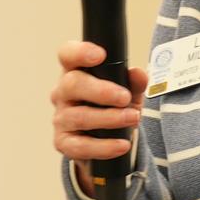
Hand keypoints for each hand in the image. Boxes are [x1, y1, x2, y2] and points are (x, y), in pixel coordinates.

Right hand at [51, 41, 147, 194]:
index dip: (79, 52)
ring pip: (79, 116)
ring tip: (132, 118)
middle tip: (125, 98)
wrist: (104, 140)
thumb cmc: (112, 107)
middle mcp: (62, 93)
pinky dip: (104, 147)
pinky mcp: (63, 143)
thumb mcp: (127, 92)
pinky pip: (80, 146)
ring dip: (109, 118)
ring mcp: (60, 118)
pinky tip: (122, 145)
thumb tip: (139, 74)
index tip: (100, 55)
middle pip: (72, 84)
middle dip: (101, 91)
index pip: (67, 55)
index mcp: (75, 71)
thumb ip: (134, 82)